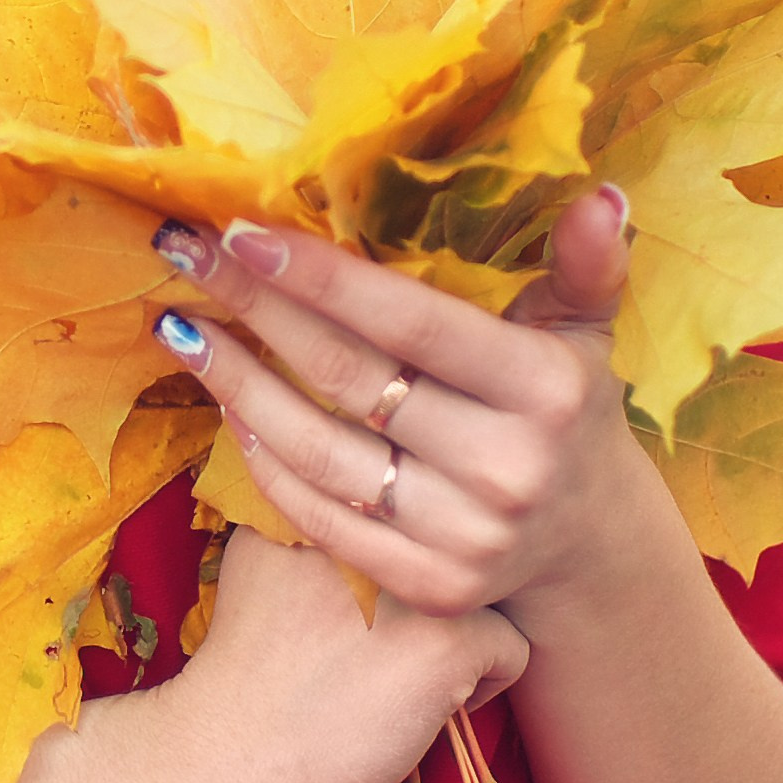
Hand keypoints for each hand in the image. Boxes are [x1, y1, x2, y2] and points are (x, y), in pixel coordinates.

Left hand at [149, 188, 639, 630]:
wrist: (587, 537)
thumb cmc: (564, 404)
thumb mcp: (583, 330)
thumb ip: (584, 265)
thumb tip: (600, 196)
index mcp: (544, 388)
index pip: (408, 321)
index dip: (319, 276)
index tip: (238, 231)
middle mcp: (507, 466)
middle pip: (347, 376)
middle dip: (253, 307)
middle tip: (182, 255)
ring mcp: (466, 536)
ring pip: (317, 451)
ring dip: (236, 385)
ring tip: (185, 329)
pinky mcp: (430, 586)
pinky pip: (320, 518)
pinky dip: (264, 463)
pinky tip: (228, 409)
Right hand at [154, 531, 529, 782]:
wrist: (225, 755)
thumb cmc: (243, 669)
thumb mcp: (258, 553)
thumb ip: (315, 512)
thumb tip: (367, 495)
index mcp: (332, 489)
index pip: (421, 496)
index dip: (404, 551)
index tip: (365, 600)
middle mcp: (381, 522)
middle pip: (461, 537)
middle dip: (437, 585)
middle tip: (381, 642)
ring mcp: (417, 578)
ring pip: (490, 588)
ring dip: (460, 629)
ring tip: (400, 672)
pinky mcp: (448, 641)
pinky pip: (510, 649)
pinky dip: (478, 688)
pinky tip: (417, 709)